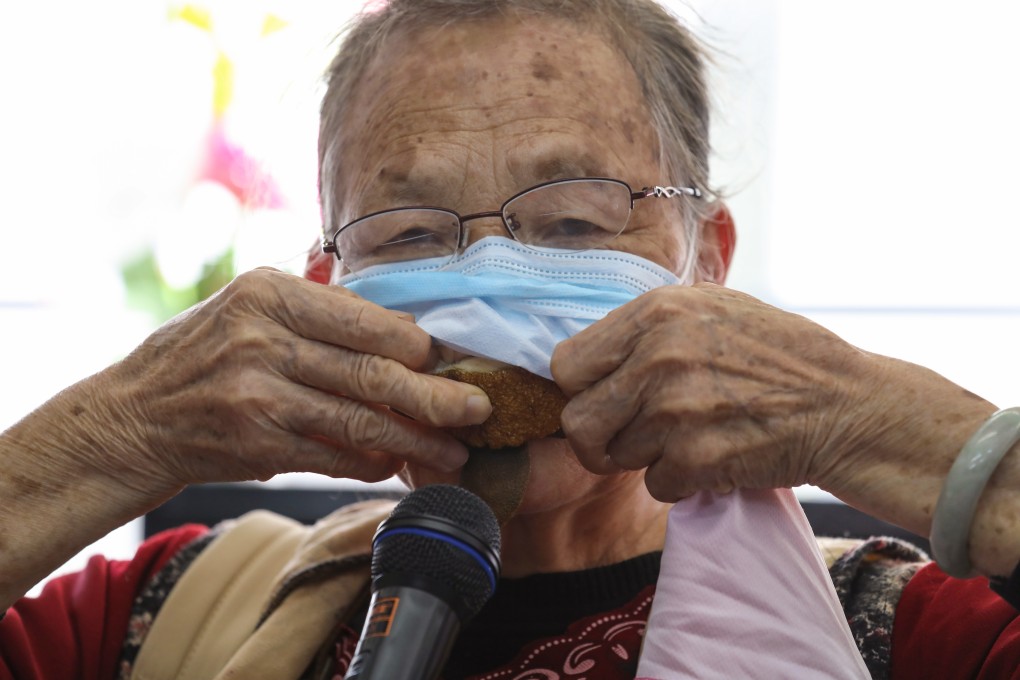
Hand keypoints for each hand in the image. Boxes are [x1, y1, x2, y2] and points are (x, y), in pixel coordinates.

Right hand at [87, 268, 489, 492]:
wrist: (134, 416)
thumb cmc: (204, 354)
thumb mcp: (249, 306)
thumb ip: (320, 310)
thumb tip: (406, 330)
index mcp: (270, 293)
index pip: (368, 319)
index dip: (420, 345)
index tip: (452, 361)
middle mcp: (263, 340)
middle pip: (373, 372)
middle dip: (436, 398)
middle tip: (479, 412)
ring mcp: (258, 395)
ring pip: (360, 421)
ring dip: (415, 441)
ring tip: (454, 452)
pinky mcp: (257, 445)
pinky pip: (333, 456)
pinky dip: (370, 462)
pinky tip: (396, 463)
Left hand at [551, 283, 899, 501]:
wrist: (848, 406)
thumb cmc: (780, 355)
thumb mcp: (712, 309)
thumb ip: (648, 328)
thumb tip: (590, 359)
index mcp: (656, 312)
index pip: (566, 364)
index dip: (581, 389)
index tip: (603, 399)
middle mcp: (658, 357)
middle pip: (577, 421)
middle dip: (598, 438)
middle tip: (628, 439)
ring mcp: (676, 410)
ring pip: (614, 458)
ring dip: (646, 458)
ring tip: (689, 438)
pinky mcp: (697, 458)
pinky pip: (655, 485)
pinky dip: (680, 481)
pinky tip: (714, 456)